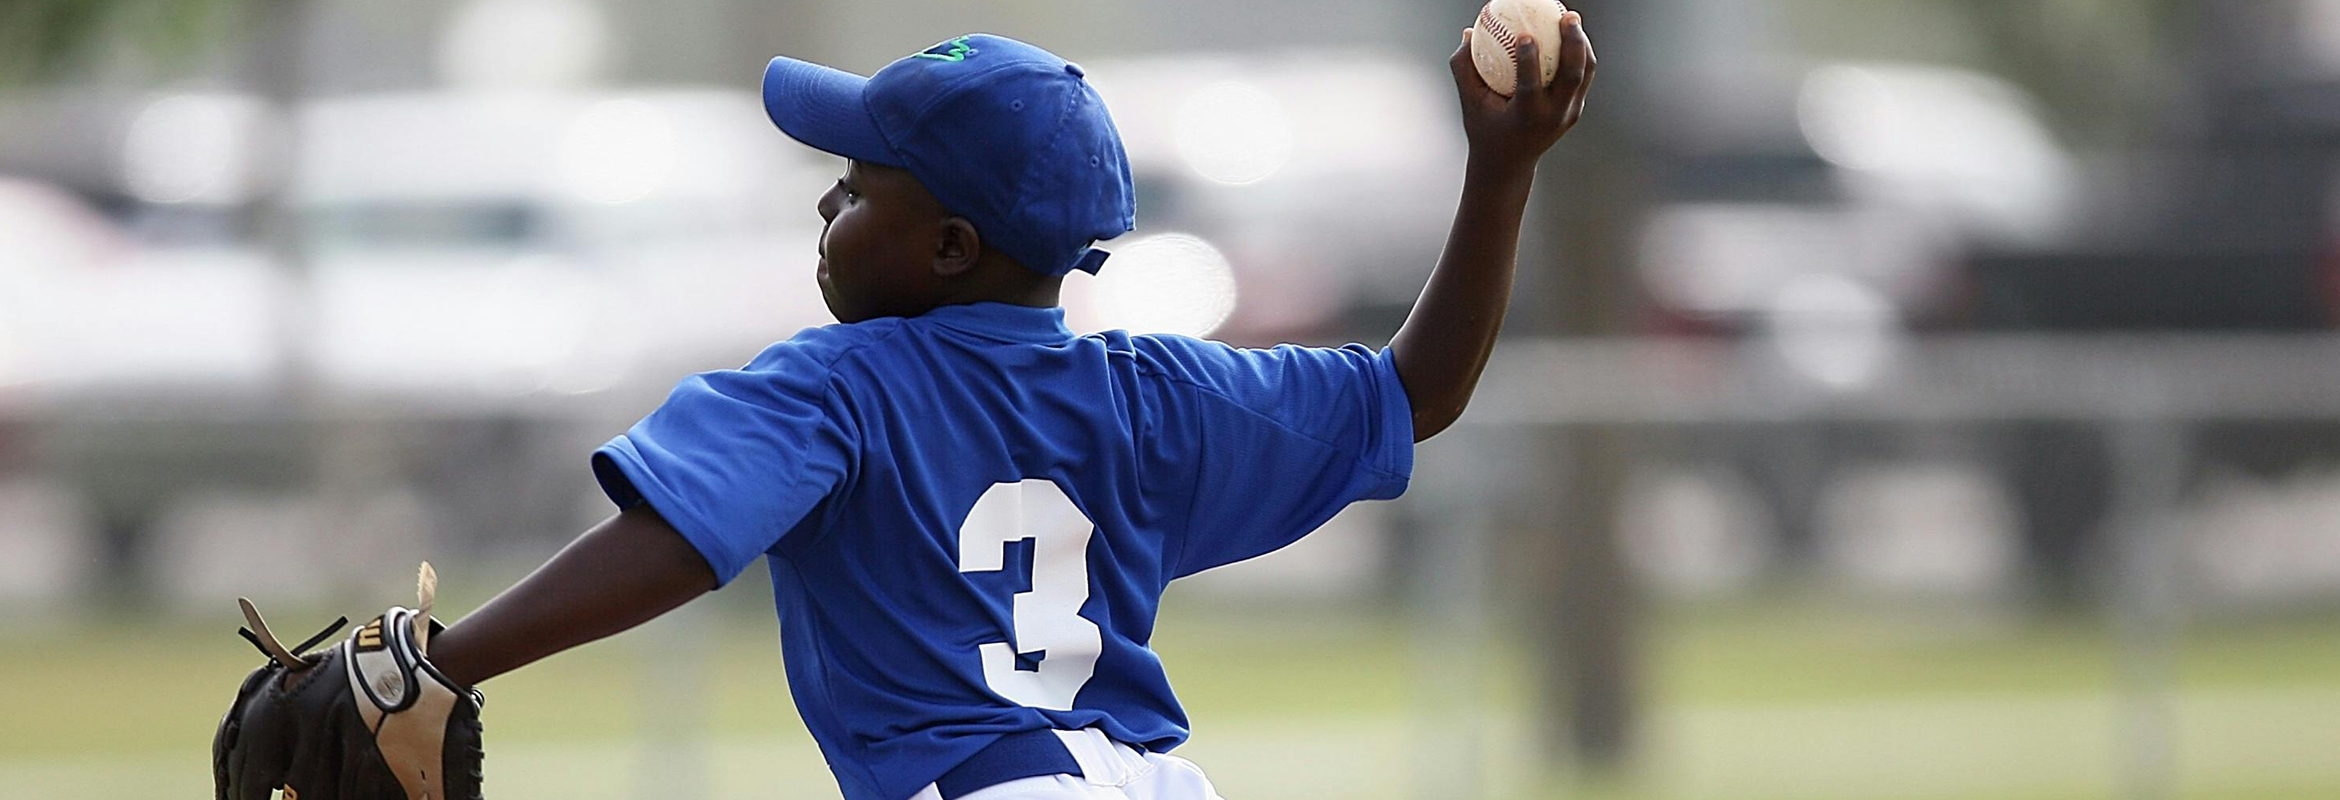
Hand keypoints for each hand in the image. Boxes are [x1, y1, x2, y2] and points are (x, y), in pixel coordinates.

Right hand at [1450, 10, 1595, 171]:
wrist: (1509, 164)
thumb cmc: (1485, 130)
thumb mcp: (1470, 103)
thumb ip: (1464, 68)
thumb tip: (1467, 33)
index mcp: (1525, 117)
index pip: (1530, 86)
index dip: (1529, 59)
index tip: (1524, 34)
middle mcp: (1552, 116)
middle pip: (1572, 76)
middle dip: (1573, 43)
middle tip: (1567, 16)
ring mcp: (1568, 114)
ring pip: (1584, 73)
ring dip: (1582, 44)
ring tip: (1571, 19)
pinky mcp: (1574, 110)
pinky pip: (1582, 76)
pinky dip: (1580, 54)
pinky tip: (1570, 34)